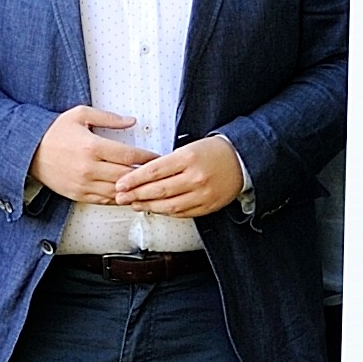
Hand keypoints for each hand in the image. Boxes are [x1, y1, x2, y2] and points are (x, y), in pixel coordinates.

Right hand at [33, 105, 155, 205]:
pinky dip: (119, 198)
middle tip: (157, 173)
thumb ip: (108, 118)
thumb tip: (131, 121)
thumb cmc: (55, 131)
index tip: (157, 157)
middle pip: (126, 175)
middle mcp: (89, 168)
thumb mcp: (80, 114)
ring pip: (118, 192)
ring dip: (133, 190)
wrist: (29, 151)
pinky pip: (105, 201)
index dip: (147, 157)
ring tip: (146, 185)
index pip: (128, 155)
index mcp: (91, 147)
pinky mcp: (78, 195)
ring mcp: (83, 184)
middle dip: (144, 175)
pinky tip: (127, 193)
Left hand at [112, 134, 246, 219]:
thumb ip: (167, 162)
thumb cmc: (212, 151)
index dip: (134, 179)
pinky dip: (166, 213)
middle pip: (159, 190)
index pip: (155, 170)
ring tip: (135, 204)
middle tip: (120, 197)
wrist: (241, 160)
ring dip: (149, 206)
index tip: (120, 183)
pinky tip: (155, 209)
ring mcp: (203, 194)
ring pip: (170, 206)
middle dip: (136, 195)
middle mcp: (196, 177)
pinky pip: (182, 213)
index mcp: (189, 158)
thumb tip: (140, 174)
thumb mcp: (188, 147)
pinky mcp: (208, 206)